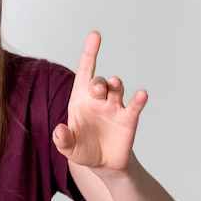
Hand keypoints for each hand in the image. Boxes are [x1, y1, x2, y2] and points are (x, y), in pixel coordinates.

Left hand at [53, 31, 147, 175]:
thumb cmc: (83, 149)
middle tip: (98, 88)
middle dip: (99, 82)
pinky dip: (139, 99)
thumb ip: (63, 140)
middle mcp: (99, 99)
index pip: (85, 70)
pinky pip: (134, 106)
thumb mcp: (69, 148)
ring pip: (117, 89)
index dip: (89, 52)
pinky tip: (142, 94)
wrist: (104, 164)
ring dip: (116, 85)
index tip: (95, 35)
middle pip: (99, 81)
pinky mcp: (128, 119)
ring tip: (115, 84)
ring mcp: (115, 107)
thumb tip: (58, 131)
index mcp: (81, 99)